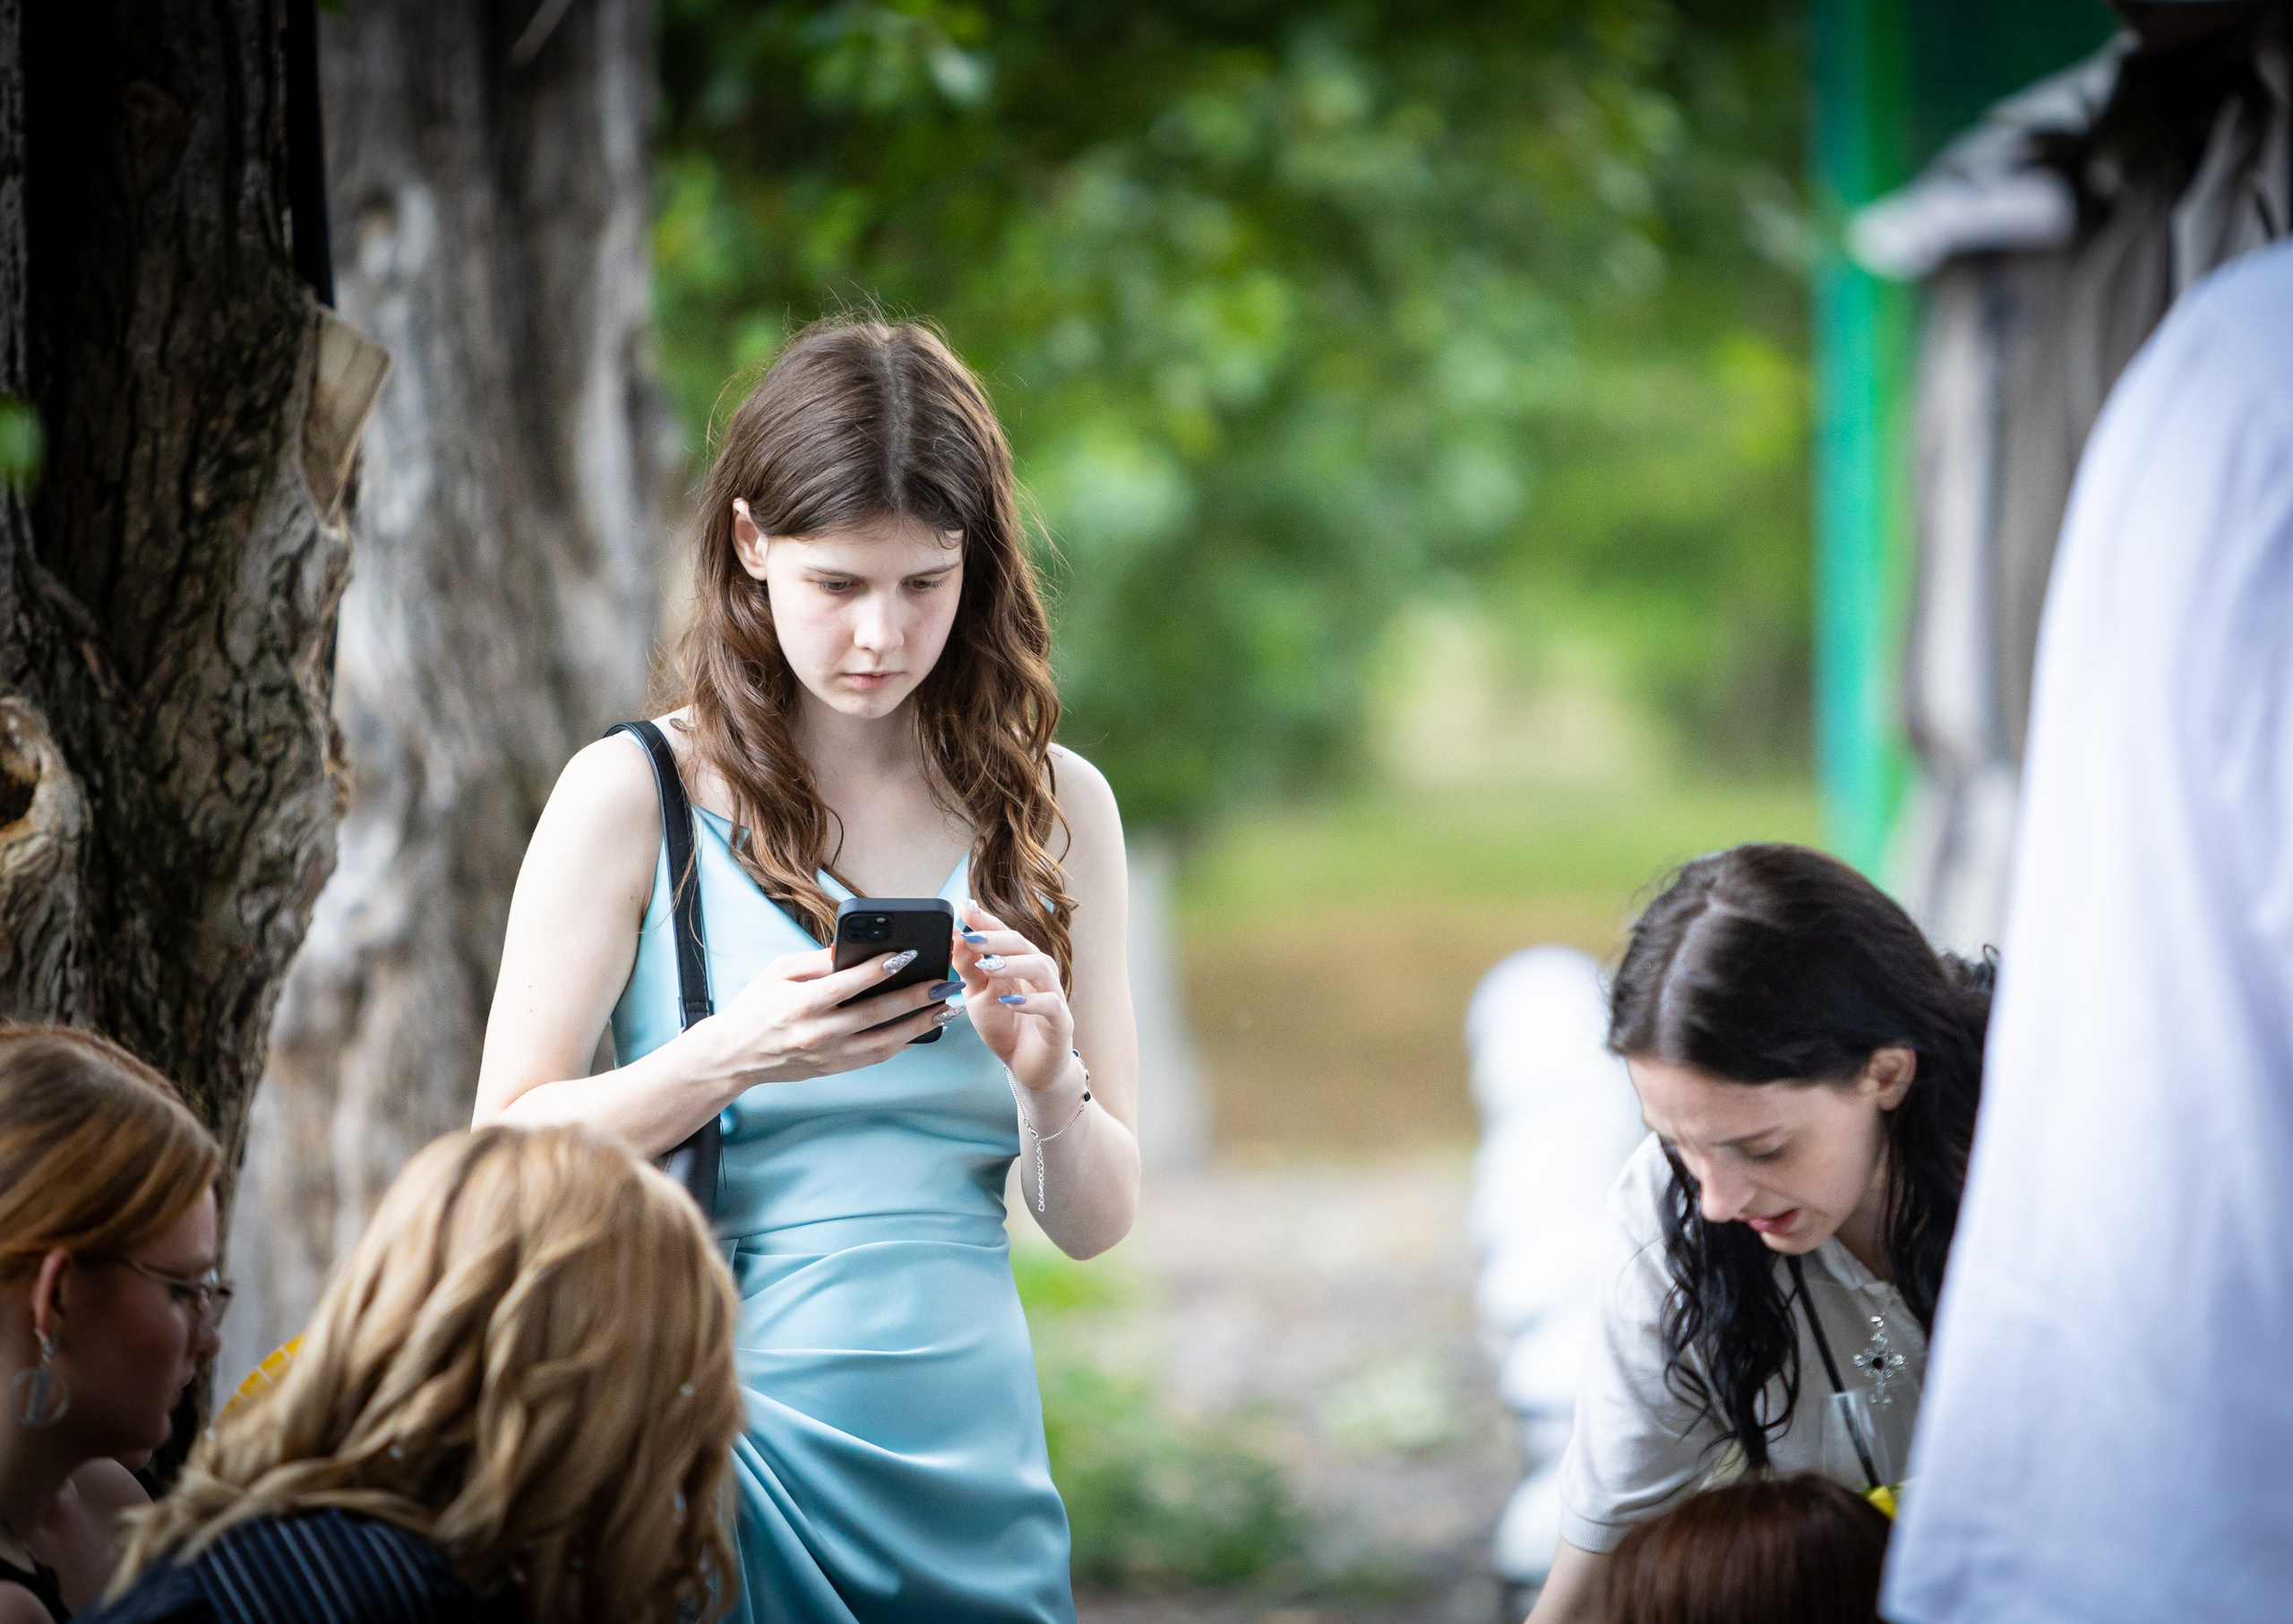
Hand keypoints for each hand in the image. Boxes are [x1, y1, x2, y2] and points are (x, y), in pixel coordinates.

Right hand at [697, 945, 960, 1098]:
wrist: (735, 1055)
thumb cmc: (756, 1006)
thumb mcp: (778, 971)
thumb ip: (817, 961)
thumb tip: (851, 949)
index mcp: (800, 1003)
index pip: (846, 985)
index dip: (879, 970)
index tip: (909, 954)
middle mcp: (818, 1033)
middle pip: (875, 1015)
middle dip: (916, 998)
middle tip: (946, 983)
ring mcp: (829, 1055)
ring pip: (884, 1041)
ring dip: (920, 1024)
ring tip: (948, 1008)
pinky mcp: (835, 1069)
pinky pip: (876, 1056)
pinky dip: (904, 1043)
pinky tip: (926, 1029)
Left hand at [953, 898, 1076, 1092]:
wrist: (1028, 1067)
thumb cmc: (1006, 1027)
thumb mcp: (978, 996)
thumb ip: (969, 969)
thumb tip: (956, 938)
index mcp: (1019, 962)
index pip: (1003, 934)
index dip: (986, 921)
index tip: (965, 907)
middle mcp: (1039, 972)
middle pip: (1022, 946)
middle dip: (996, 939)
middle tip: (972, 937)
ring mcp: (1052, 996)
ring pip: (1040, 968)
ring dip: (1014, 965)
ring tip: (990, 966)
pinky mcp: (1060, 1022)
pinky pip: (1050, 1006)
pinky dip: (1031, 1002)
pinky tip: (1012, 1002)